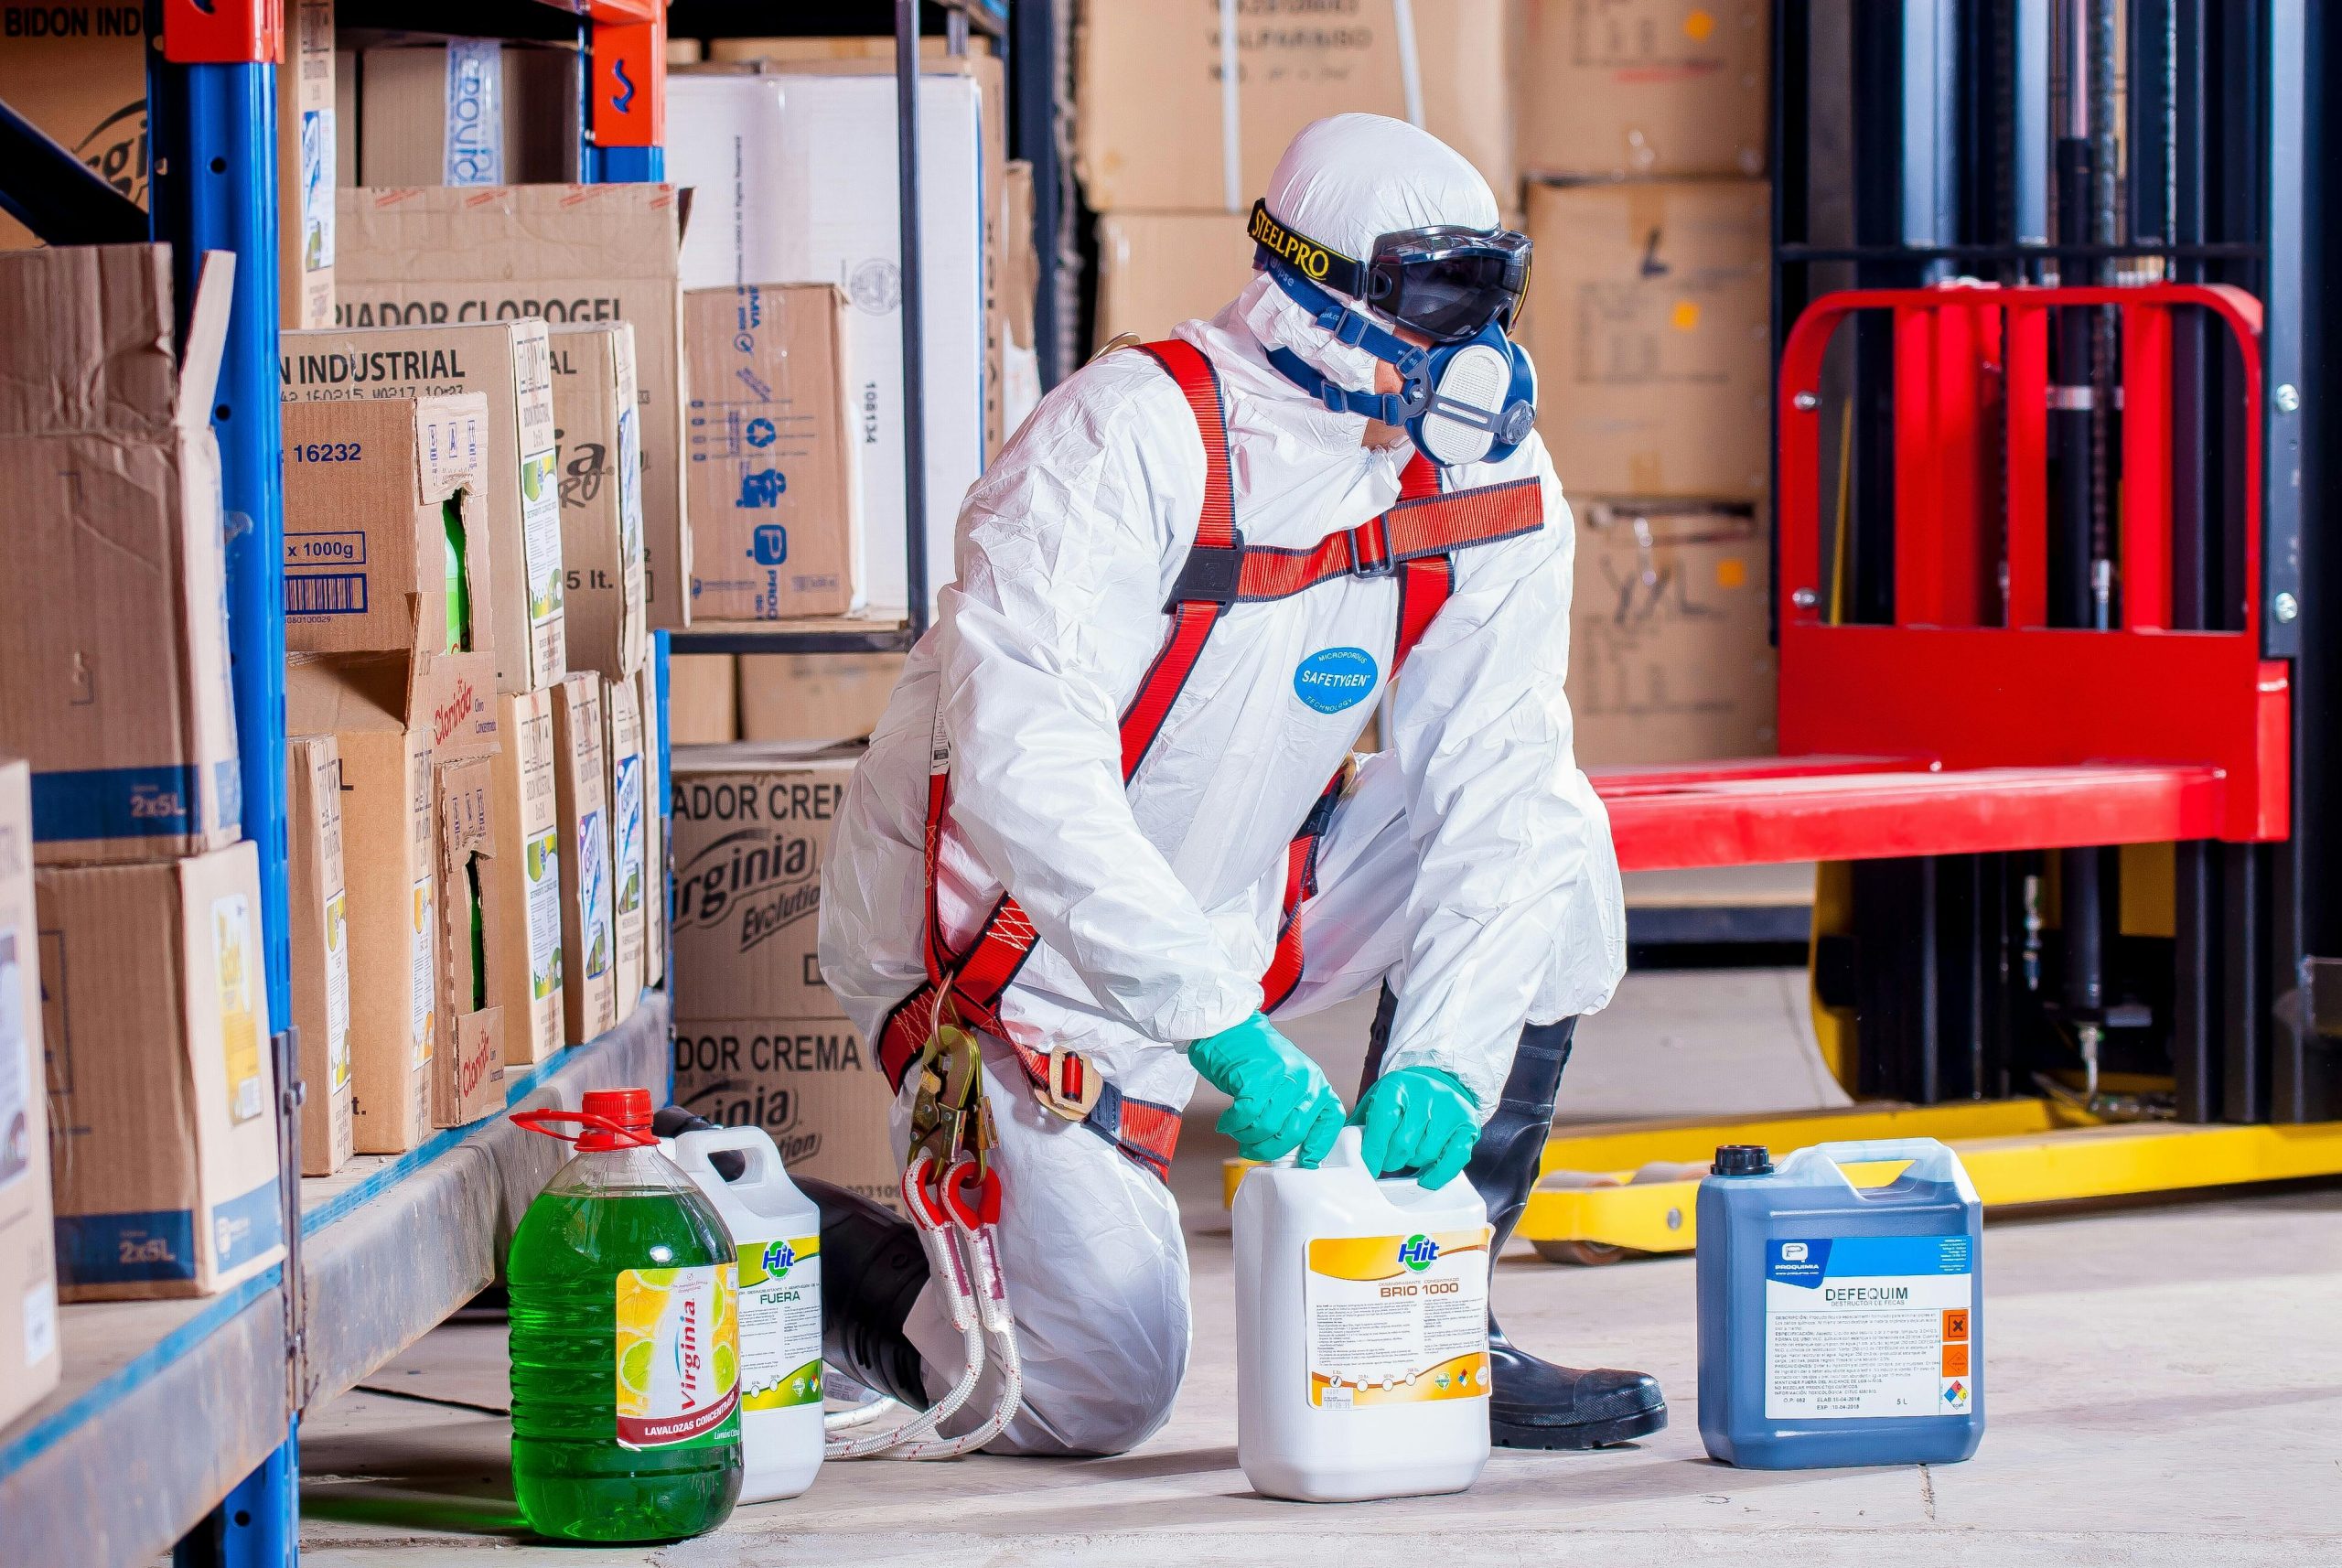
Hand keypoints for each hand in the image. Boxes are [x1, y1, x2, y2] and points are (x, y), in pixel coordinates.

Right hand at [1188, 1013, 1345, 1166]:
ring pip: (1267, 1127)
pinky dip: (1233, 1124)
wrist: (1229, 1026)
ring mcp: (1279, 1076)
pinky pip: (1245, 1115)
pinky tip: (1226, 1122)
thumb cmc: (1255, 1058)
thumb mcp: (1287, 1079)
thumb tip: (1291, 1150)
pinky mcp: (1254, 1077)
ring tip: (1236, 1131)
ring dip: (1246, 1136)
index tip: (1305, 1160)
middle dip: (1269, 1149)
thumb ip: (1294, 1108)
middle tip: (1250, 1148)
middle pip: (1294, 1132)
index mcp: (1315, 1080)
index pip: (1331, 1118)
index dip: (1319, 1144)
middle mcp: (1303, 1078)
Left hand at [1353, 1065, 1479, 1187]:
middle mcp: (1424, 1094)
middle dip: (1392, 1160)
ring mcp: (1449, 1107)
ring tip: (1410, 1153)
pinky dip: (1439, 1174)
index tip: (1369, 1169)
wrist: (1439, 1081)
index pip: (1382, 1126)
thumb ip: (1361, 1124)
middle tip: (1389, 1161)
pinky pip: (1454, 1159)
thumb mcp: (1378, 1101)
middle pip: (1403, 1145)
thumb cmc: (1403, 1097)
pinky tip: (1428, 1178)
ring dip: (1414, 1163)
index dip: (1373, 1153)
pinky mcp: (1467, 1123)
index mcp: (1396, 1087)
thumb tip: (1340, 1151)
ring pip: (1426, 1154)